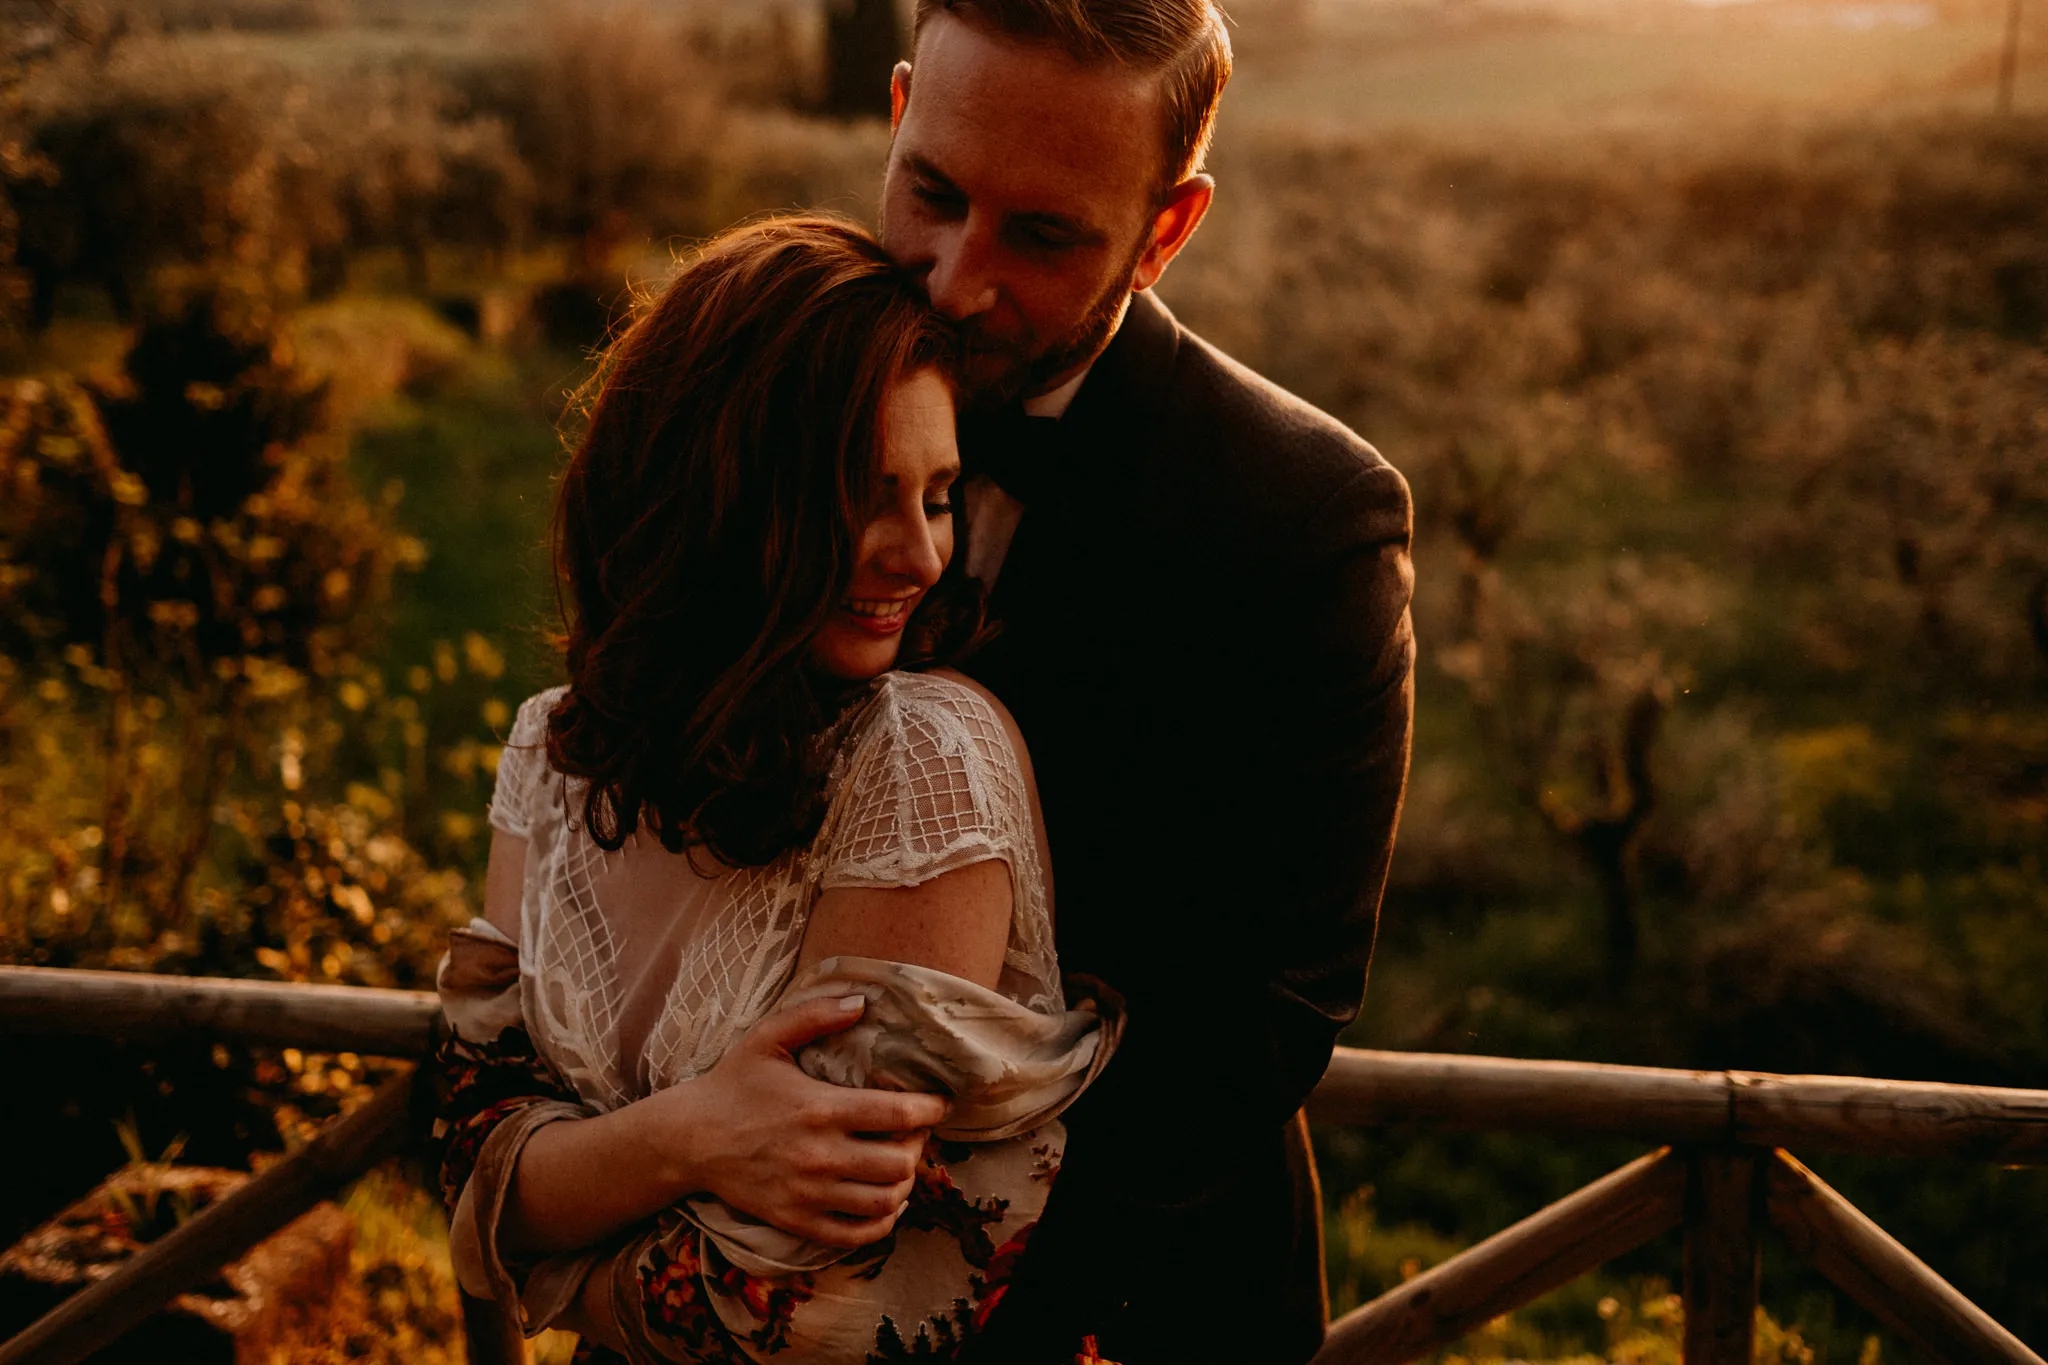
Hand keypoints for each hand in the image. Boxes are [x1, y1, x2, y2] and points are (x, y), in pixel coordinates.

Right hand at [644, 994, 949, 1247]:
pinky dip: (880, 1223)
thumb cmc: (732, 1084)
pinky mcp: (795, 1221)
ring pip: (884, 1202)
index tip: (938, 1102)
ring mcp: (808, 1194)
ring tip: (900, 1165)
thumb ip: (814, 1015)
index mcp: (820, 1108)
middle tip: (914, 1133)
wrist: (688, 1139)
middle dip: (919, 1147)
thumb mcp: (767, 1038)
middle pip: (900, 1164)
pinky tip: (883, 1203)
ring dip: (904, 1185)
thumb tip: (862, 1001)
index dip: (931, 1109)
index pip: (899, 1115)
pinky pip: (855, 1236)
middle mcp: (820, 1156)